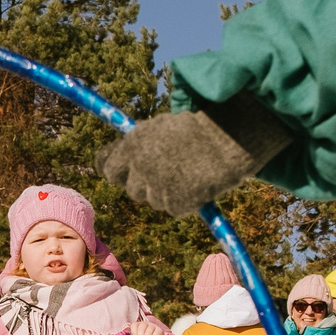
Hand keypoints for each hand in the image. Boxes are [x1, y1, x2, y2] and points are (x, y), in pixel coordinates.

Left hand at [100, 98, 289, 217]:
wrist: (228, 139)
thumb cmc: (195, 129)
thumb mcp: (159, 127)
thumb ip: (136, 143)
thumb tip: (112, 157)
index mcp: (133, 146)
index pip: (107, 168)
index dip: (116, 169)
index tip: (120, 170)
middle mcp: (141, 168)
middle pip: (130, 188)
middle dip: (142, 183)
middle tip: (163, 172)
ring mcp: (158, 188)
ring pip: (153, 199)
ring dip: (164, 191)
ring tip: (186, 172)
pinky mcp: (176, 204)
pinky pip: (174, 207)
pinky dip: (184, 200)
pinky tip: (197, 182)